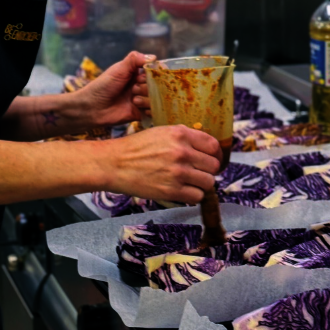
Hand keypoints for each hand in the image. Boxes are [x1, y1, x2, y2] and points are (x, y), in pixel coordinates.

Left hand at [78, 51, 154, 126]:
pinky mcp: (141, 113)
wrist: (92, 108)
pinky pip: (154, 112)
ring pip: (157, 98)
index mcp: (137, 74)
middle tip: (134, 89)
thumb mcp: (118, 69)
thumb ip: (134, 59)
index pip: (155, 71)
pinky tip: (138, 108)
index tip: (144, 76)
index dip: (154, 74)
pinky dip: (150, 110)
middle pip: (158, 86)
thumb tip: (154, 57)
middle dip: (147, 87)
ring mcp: (142, 100)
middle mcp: (141, 86)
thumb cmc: (103, 86)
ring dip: (147, 99)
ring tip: (133, 101)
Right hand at [106, 125, 221, 204]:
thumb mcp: (161, 132)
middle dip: (207, 170)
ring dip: (201, 184)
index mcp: (180, 134)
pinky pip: (196, 197)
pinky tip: (182, 190)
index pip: (213, 145)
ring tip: (190, 182)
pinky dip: (192, 195)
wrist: (114, 163)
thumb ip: (184, 137)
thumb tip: (205, 147)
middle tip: (198, 172)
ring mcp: (178, 172)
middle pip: (213, 165)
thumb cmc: (136, 147)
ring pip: (208, 182)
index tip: (210, 158)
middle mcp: (182, 152)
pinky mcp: (171, 190)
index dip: (214, 153)